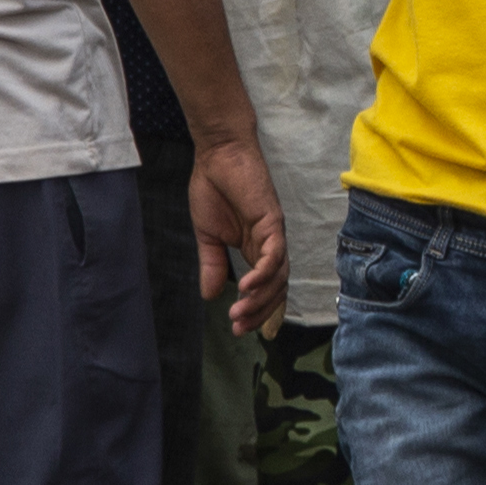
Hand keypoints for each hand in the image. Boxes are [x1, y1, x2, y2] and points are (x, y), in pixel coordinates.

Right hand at [187, 131, 285, 336]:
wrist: (217, 155)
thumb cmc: (214, 188)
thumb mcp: (208, 236)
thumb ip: (213, 265)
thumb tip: (211, 296)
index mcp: (255, 248)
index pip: (265, 287)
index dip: (256, 310)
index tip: (237, 329)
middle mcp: (269, 244)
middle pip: (275, 288)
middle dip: (258, 311)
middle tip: (238, 327)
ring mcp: (273, 233)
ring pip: (277, 275)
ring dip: (260, 298)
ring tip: (239, 313)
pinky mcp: (272, 220)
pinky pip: (273, 253)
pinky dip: (263, 273)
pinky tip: (247, 287)